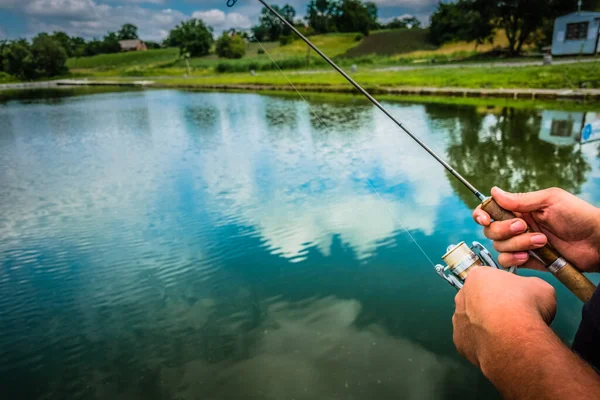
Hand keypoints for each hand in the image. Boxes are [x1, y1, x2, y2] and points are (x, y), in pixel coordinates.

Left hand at [453, 267, 556, 368]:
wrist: (515, 339)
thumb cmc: (526, 307)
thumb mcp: (540, 286)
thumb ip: (530, 286)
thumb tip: (531, 292)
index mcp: (478, 276)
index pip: (490, 279)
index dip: (506, 289)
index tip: (516, 298)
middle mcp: (462, 295)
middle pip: (477, 299)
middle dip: (492, 306)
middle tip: (511, 317)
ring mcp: (458, 319)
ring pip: (472, 321)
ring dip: (485, 325)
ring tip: (506, 334)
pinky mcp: (459, 341)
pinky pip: (471, 340)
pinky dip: (482, 343)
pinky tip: (497, 346)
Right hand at [473, 187, 599, 271]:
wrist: (598, 242)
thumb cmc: (578, 216)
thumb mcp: (550, 200)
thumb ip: (520, 199)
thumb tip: (493, 192)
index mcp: (521, 209)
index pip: (491, 210)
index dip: (482, 214)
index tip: (485, 218)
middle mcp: (517, 226)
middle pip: (491, 230)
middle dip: (504, 229)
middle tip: (524, 226)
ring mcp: (522, 244)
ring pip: (499, 246)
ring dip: (517, 243)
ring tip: (541, 241)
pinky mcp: (528, 261)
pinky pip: (507, 262)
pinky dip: (514, 259)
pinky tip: (529, 255)